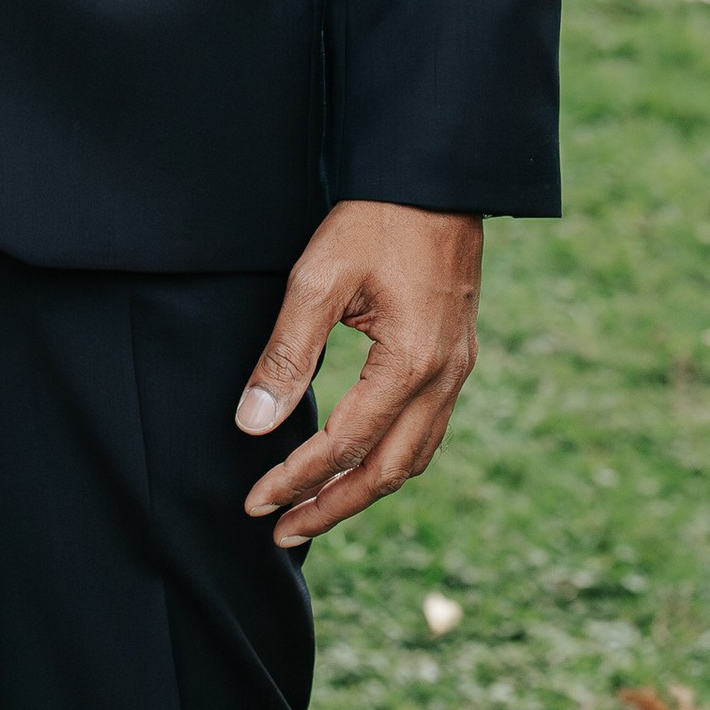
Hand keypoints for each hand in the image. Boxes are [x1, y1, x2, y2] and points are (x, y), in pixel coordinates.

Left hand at [238, 202, 483, 548]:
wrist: (436, 179)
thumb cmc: (375, 221)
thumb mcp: (318, 279)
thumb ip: (286, 355)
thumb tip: (253, 425)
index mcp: (410, 364)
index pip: (345, 445)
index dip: (296, 479)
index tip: (255, 501)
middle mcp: (444, 378)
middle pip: (388, 472)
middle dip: (331, 506)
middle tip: (281, 530)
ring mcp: (457, 370)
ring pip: (413, 458)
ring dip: (363, 491)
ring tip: (314, 510)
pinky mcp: (456, 358)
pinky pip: (426, 431)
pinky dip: (389, 460)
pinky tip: (359, 463)